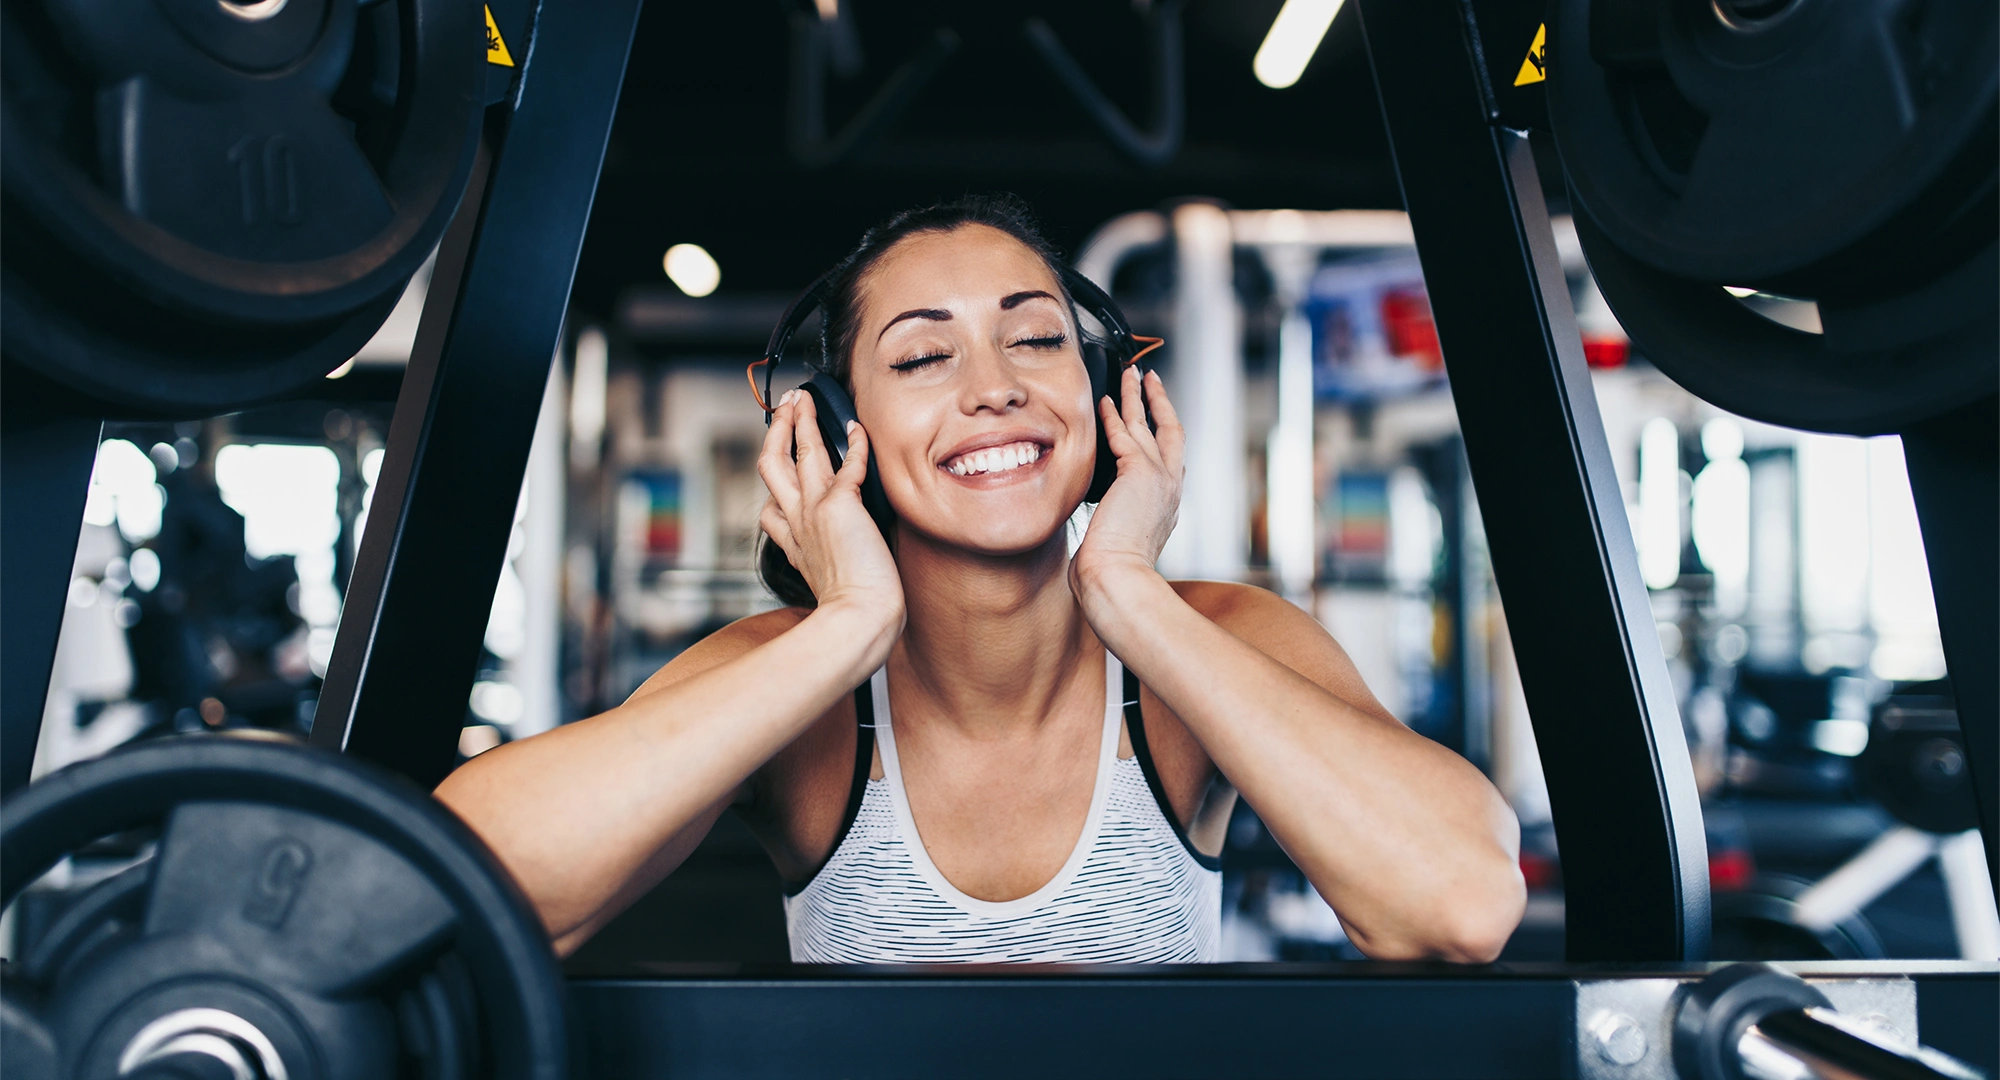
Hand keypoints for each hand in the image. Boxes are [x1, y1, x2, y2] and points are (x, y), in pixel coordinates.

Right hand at [757, 390, 904, 628]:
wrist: (858, 619)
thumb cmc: (853, 612)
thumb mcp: (827, 587)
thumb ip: (826, 568)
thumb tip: (839, 559)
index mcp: (793, 545)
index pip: (771, 510)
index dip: (774, 488)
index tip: (783, 471)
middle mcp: (798, 523)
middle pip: (773, 466)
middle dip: (777, 432)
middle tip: (784, 407)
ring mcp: (815, 511)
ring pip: (800, 454)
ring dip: (801, 422)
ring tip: (804, 398)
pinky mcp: (840, 505)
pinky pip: (847, 463)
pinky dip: (854, 442)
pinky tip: (856, 426)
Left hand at [1070, 366, 1183, 601]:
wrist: (1118, 576)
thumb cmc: (1113, 569)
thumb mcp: (1123, 539)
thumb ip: (1118, 519)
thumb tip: (1102, 515)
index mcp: (1168, 505)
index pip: (1169, 459)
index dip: (1162, 434)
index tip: (1154, 417)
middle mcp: (1170, 488)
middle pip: (1170, 431)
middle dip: (1160, 402)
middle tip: (1149, 379)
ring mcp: (1159, 478)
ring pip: (1149, 424)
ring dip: (1137, 396)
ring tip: (1130, 374)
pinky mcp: (1140, 472)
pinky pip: (1125, 433)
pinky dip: (1115, 415)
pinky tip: (1103, 402)